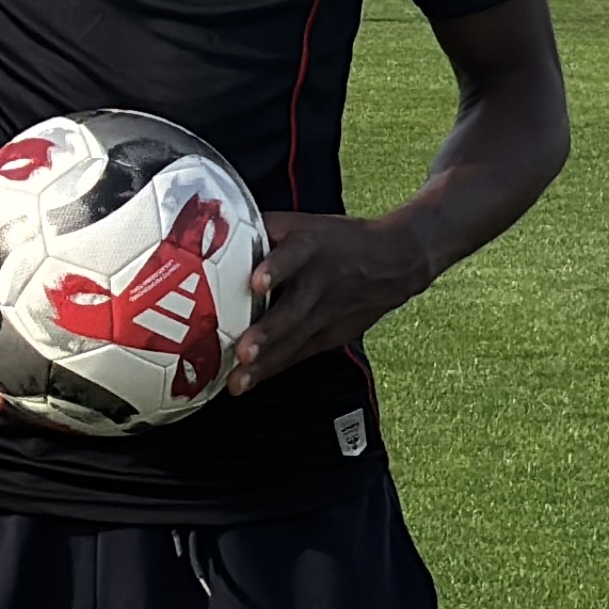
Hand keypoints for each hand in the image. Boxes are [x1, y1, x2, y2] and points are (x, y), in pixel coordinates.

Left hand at [229, 211, 433, 395]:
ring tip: (238, 381)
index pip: (294, 255)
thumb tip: (214, 226)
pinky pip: (297, 355)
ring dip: (265, 362)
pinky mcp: (328, 336)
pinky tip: (246, 384)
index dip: (276, 267)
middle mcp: (318, 282)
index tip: (257, 282)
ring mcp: (325, 314)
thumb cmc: (337, 241)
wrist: (394, 261)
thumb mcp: (304, 224)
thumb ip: (264, 228)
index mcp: (311, 247)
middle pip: (293, 309)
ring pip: (294, 340)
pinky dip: (272, 370)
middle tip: (243, 351)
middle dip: (268, 332)